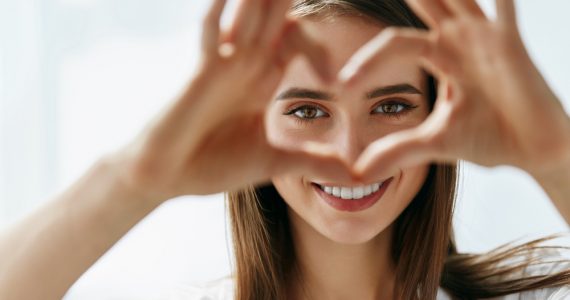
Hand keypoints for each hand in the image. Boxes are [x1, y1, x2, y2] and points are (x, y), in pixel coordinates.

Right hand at [113, 0, 352, 199]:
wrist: (168, 176)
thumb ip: (315, 162)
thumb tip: (360, 178)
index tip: (334, 80)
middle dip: (286, 0)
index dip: (317, 48)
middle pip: (273, 18)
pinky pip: (212, 33)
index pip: (295, 41)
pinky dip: (221, 12)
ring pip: (247, 16)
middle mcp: (245, 65)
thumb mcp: (276, 163)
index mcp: (263, 80)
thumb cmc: (213, 165)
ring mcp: (223, 65)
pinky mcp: (202, 73)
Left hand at [339, 0, 569, 180]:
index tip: (344, 83)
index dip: (369, 60)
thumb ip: (397, 151)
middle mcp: (459, 40)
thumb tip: (358, 174)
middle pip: (427, 4)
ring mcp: (486, 38)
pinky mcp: (511, 44)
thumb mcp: (434, 143)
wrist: (533, 150)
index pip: (395, 44)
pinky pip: (504, 10)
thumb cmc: (488, 138)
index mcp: (439, 56)